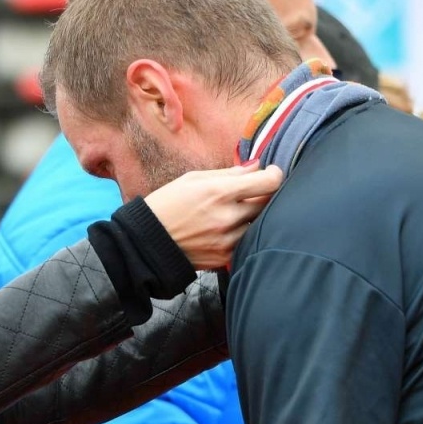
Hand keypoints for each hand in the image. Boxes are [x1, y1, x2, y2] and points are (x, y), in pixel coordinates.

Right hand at [143, 163, 283, 268]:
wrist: (147, 242)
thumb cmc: (167, 204)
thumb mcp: (193, 179)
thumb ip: (229, 173)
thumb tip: (256, 166)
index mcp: (218, 192)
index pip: (268, 182)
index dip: (275, 175)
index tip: (271, 173)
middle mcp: (227, 218)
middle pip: (268, 203)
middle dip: (265, 194)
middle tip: (254, 191)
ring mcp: (228, 240)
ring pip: (260, 224)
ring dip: (255, 216)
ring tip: (239, 211)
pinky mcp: (226, 257)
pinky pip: (248, 241)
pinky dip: (245, 232)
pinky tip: (230, 227)